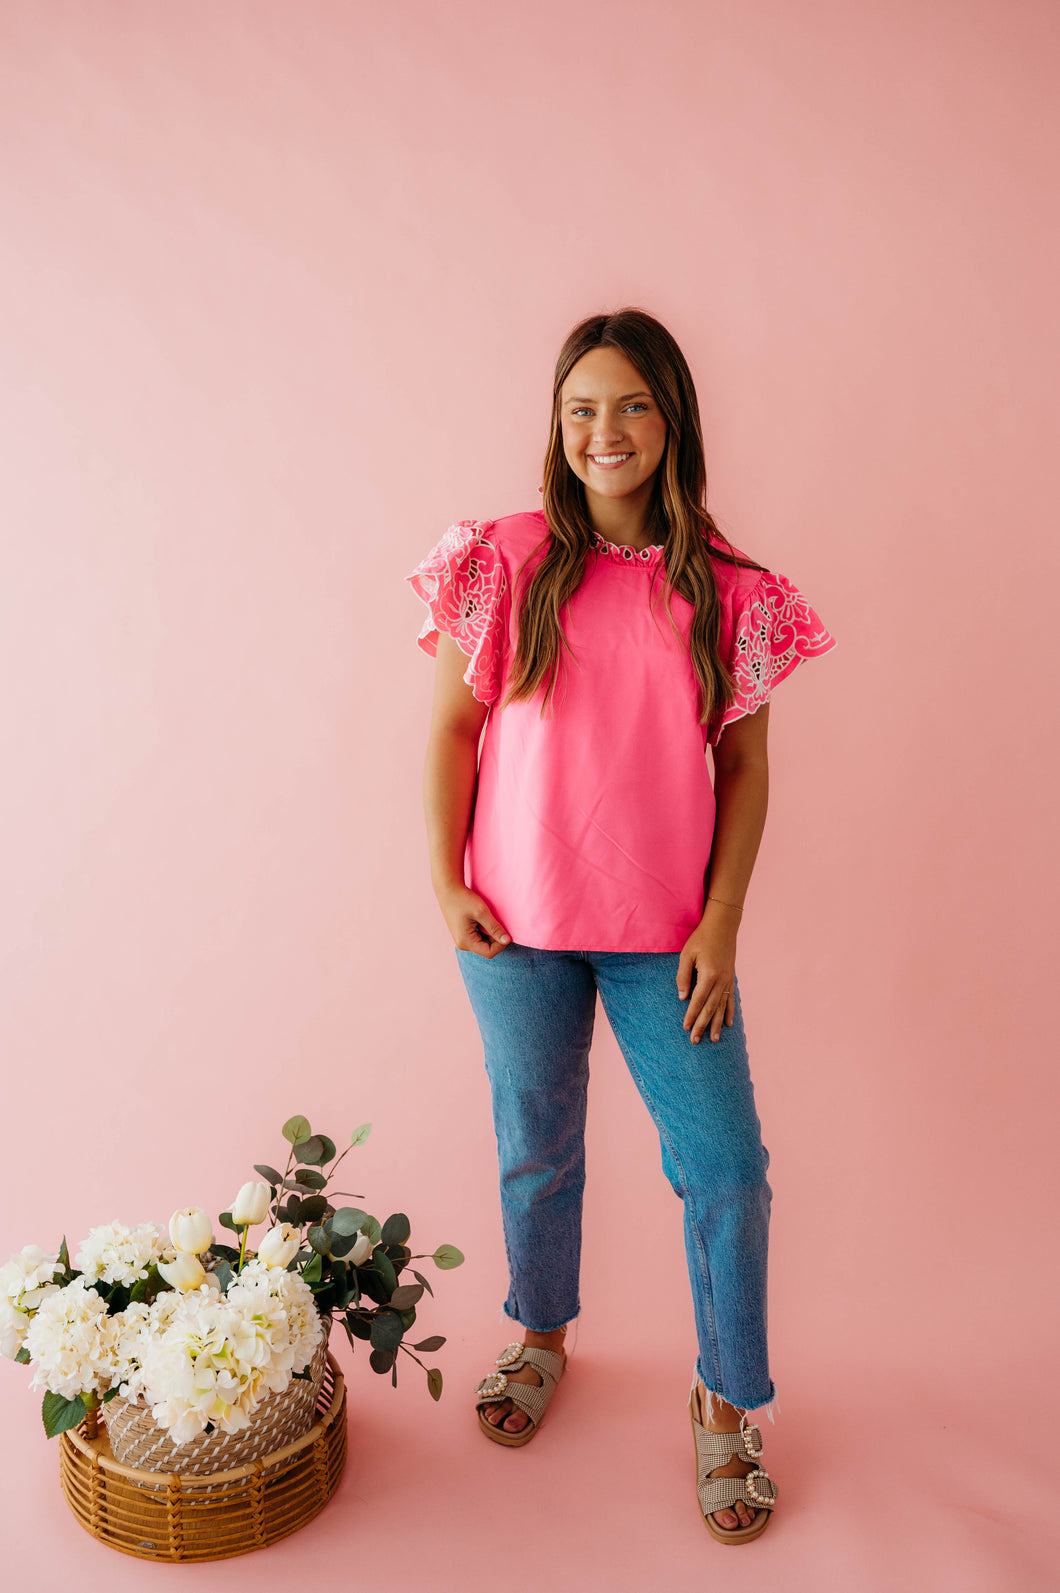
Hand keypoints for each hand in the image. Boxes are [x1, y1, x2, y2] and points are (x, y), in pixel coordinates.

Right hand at [436, 882, 510, 956]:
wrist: (448, 889)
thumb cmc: (464, 899)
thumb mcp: (481, 912)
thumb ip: (494, 928)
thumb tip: (507, 941)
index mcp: (465, 942)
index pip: (489, 952)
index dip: (501, 944)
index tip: (506, 930)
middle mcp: (462, 944)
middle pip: (486, 949)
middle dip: (496, 938)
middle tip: (498, 922)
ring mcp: (462, 940)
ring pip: (483, 943)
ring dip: (491, 934)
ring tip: (490, 919)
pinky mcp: (463, 934)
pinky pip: (478, 938)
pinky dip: (485, 931)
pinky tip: (484, 919)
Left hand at [676, 921, 737, 1042]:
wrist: (722, 926)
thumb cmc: (701, 938)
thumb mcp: (687, 955)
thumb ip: (683, 976)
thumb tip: (682, 997)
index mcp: (709, 974)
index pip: (698, 1000)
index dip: (691, 1015)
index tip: (685, 1028)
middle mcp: (721, 980)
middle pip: (710, 1008)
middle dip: (702, 1025)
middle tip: (695, 1040)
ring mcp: (728, 980)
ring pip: (722, 1007)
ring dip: (717, 1024)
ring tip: (714, 1039)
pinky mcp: (731, 977)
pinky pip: (731, 998)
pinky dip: (729, 1012)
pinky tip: (729, 1023)